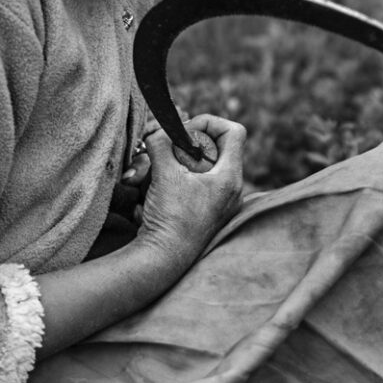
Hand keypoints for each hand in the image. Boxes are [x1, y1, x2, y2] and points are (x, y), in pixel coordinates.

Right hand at [135, 113, 244, 272]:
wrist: (163, 260)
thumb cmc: (170, 218)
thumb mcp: (164, 172)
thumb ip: (161, 143)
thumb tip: (159, 129)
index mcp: (230, 177)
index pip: (233, 131)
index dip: (208, 123)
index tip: (184, 132)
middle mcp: (231, 190)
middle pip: (213, 149)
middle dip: (182, 147)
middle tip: (164, 152)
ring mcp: (219, 203)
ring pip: (197, 168)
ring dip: (170, 166)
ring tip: (148, 177)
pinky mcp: (205, 213)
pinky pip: (190, 186)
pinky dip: (170, 183)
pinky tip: (151, 195)